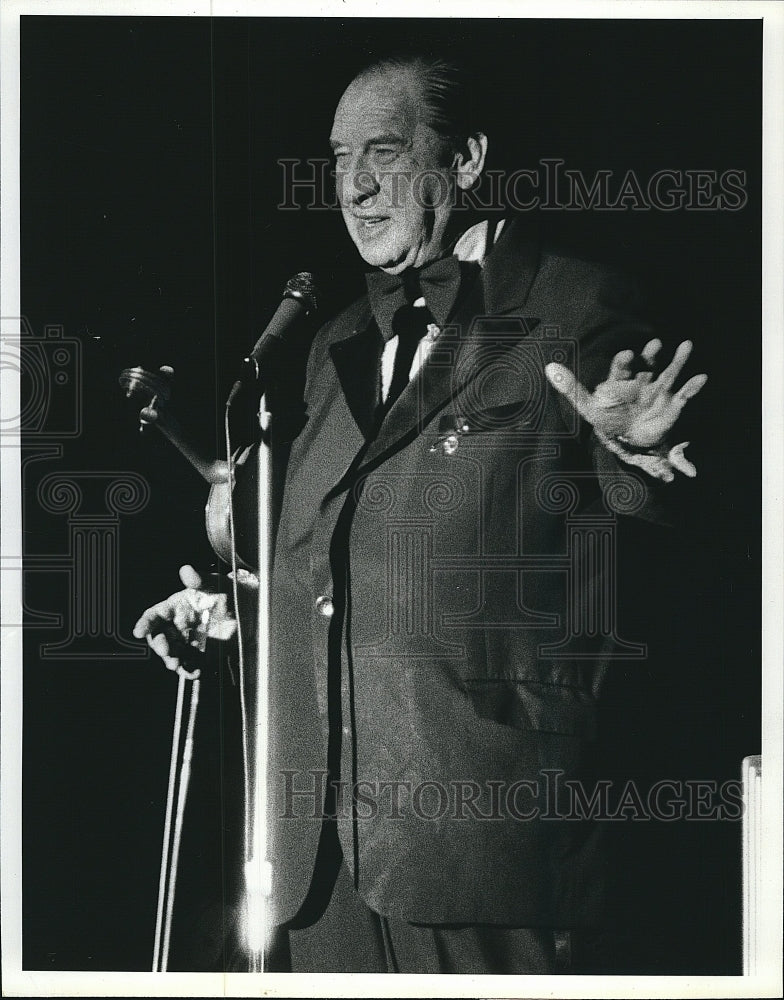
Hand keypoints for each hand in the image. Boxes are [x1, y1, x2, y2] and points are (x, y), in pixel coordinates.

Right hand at [133, 565, 236, 672]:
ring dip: (172, 661)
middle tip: (166, 651)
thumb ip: (201, 579)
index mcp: (177, 607)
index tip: (139, 631)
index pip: (155, 615)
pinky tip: (196, 672)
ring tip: (178, 665)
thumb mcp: (217, 584)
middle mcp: (179, 626)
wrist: (250, 610)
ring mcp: (189, 641)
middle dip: (160, 646)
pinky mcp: (201, 654)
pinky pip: (190, 665)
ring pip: (173, 654)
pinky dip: (191, 670)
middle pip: (160, 638)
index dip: (145, 622)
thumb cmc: (229, 592)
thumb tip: (186, 570)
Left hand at [545, 339, 707, 480]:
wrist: (629, 438)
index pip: (621, 368)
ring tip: (688, 345)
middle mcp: (642, 380)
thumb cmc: (608, 417)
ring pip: (670, 372)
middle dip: (651, 354)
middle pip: (647, 364)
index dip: (623, 362)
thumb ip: (569, 386)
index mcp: (621, 379)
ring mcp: (659, 390)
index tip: (626, 354)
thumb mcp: (587, 405)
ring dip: (679, 360)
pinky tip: (702, 377)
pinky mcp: (673, 404)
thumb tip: (548, 366)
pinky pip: (685, 393)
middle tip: (655, 344)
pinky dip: (694, 386)